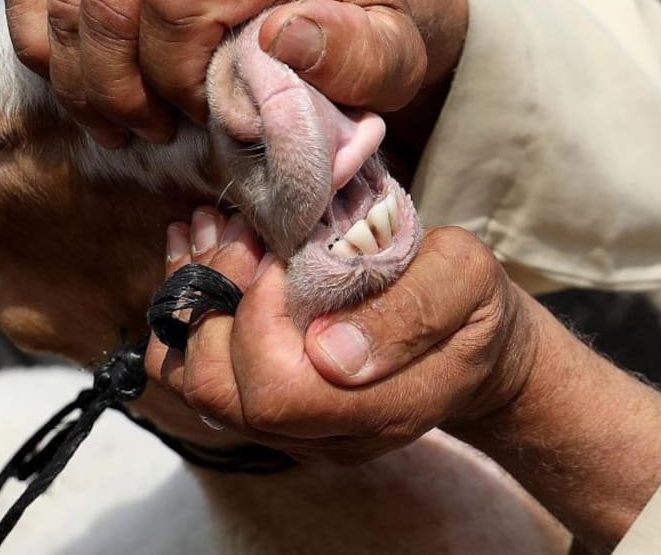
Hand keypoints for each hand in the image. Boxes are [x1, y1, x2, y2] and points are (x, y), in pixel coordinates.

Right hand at [0, 0, 465, 147]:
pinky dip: (42, 41)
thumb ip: (356, 53)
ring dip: (81, 79)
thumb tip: (281, 37)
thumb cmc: (369, 34)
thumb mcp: (394, 58)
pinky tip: (86, 81)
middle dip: (120, 88)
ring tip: (128, 122)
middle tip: (158, 132)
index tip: (206, 116)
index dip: (176, 75)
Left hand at [144, 206, 537, 463]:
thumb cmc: (472, 307)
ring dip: (191, 298)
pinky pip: (198, 372)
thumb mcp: (467, 282)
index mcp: (379, 410)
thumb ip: (412, 314)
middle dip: (215, 298)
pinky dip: (186, 310)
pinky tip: (200, 252)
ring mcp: (291, 428)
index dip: (260, 318)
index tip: (281, 253)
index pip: (279, 392)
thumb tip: (330, 352)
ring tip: (212, 229)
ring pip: (197, 384)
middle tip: (240, 226)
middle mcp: (324, 434)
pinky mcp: (268, 407)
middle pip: (221, 393)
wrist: (474, 349)